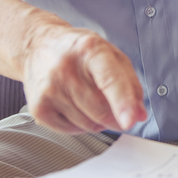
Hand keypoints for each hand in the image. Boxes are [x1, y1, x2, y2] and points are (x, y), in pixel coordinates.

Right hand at [22, 22, 146, 134]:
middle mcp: (65, 68)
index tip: (131, 120)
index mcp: (90, 49)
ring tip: (90, 99)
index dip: (122, 102)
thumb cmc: (78, 52)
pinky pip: (71, 131)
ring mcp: (49, 89)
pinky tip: (76, 106)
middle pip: (100, 109)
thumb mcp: (111, 55)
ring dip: (99, 121)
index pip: (109, 79)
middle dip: (116, 118)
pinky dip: (81, 125)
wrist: (38, 47)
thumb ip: (131, 83)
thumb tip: (140, 114)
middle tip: (120, 113)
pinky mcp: (37, 108)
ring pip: (88, 124)